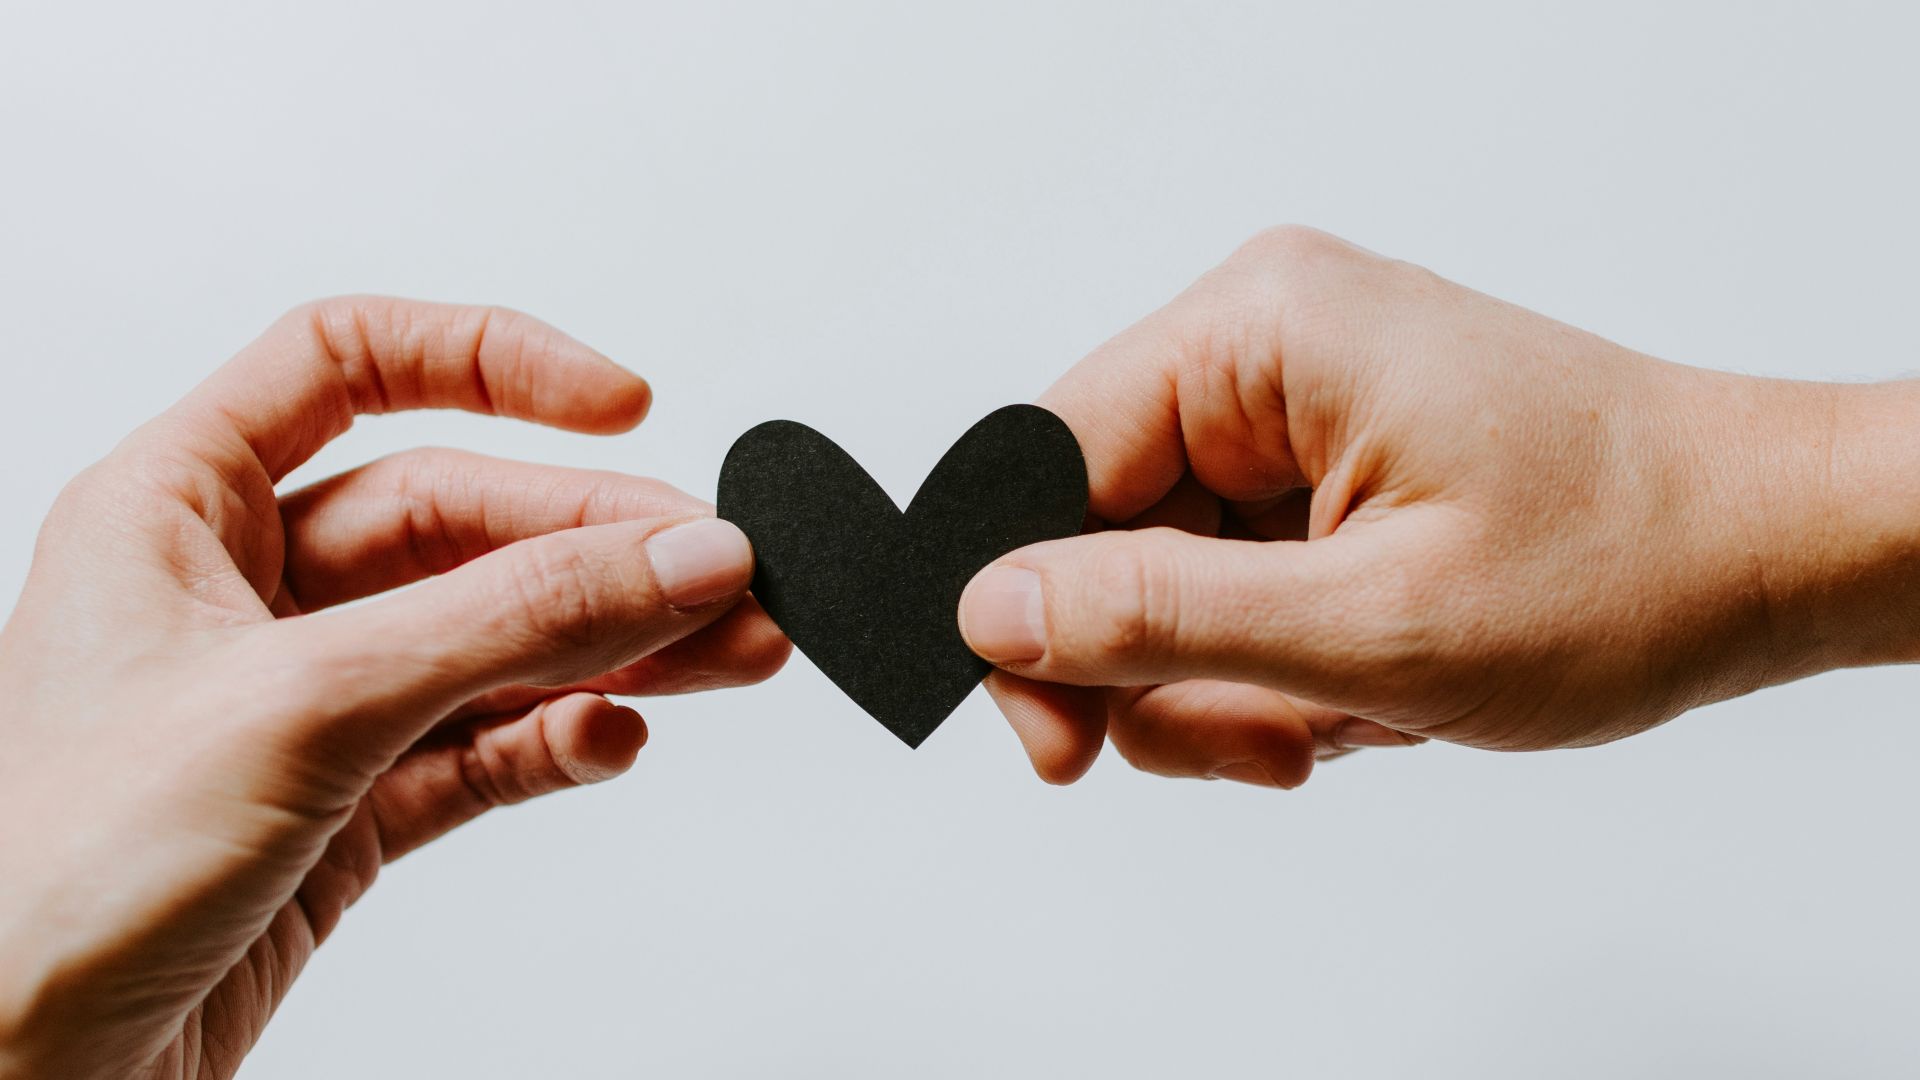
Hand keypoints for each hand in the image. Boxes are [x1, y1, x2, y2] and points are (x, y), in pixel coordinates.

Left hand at [0, 298, 789, 1078]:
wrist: (12, 1079)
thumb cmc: (53, 879)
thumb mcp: (307, 705)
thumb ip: (510, 621)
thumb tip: (676, 554)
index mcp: (178, 506)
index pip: (349, 361)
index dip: (491, 362)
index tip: (620, 403)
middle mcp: (243, 592)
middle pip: (460, 519)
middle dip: (599, 546)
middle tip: (721, 575)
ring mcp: (303, 702)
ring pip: (492, 637)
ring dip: (614, 646)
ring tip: (729, 653)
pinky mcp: (345, 805)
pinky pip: (483, 744)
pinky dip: (558, 739)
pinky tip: (611, 738)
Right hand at [960, 227, 1919, 785]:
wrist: (1773, 551)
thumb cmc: (1627, 562)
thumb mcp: (1373, 624)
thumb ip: (1158, 618)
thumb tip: (990, 611)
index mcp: (1260, 329)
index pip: (1044, 461)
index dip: (1028, 613)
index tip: (1060, 744)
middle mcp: (1265, 348)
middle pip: (1099, 533)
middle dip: (1164, 670)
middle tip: (1262, 743)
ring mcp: (1296, 409)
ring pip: (1163, 580)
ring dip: (1232, 684)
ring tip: (1343, 717)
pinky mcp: (1324, 467)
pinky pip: (1230, 584)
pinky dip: (1277, 666)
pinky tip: (1363, 691)